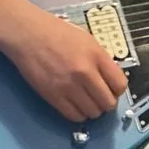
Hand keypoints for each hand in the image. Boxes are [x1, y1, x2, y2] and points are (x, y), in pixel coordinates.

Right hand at [4, 7, 126, 121]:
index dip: (117, 90)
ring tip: (85, 101)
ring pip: (92, 113)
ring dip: (92, 110)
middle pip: (108, 103)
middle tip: (98, 98)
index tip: (112, 90)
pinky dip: (78, 114)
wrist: (28, 34)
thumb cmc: (56, 33)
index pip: (120, 85)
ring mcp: (69, 86)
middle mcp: (85, 72)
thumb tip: (110, 80)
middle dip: (106, 103)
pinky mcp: (54, 96)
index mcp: (96, 56)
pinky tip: (75, 105)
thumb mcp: (87, 40)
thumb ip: (101, 60)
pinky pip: (74, 116)